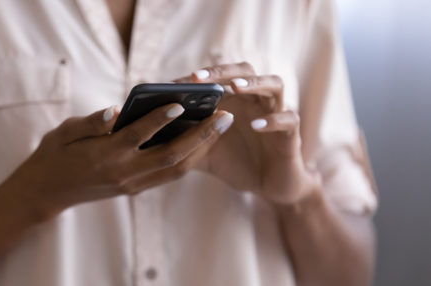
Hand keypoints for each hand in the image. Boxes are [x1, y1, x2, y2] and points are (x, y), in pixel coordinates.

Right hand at [2, 104, 233, 216]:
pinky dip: (189, 158)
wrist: (46, 192)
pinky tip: (202, 142)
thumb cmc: (54, 155)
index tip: (180, 102)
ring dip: (202, 149)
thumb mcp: (64, 132)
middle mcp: (123, 173)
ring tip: (220, 127)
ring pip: (176, 169)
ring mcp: (132, 184)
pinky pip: (169, 175)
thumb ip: (91, 122)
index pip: (137, 135)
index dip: (159, 119)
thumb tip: (115, 110)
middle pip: (170, 156)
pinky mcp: (135, 189)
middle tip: (224, 116)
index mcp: (103, 156)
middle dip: (201, 136)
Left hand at [177, 62, 320, 204]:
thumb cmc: (235, 163)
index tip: (172, 84)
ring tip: (234, 88)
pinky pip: (288, 119)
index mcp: (235, 100)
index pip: (218, 77)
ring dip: (254, 83)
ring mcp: (275, 112)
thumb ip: (185, 140)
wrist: (268, 187)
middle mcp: (256, 100)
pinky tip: (256, 125)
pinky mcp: (291, 133)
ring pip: (274, 84)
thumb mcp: (205, 152)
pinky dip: (273, 120)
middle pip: (245, 70)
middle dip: (222, 71)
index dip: (196, 78)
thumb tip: (154, 134)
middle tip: (198, 78)